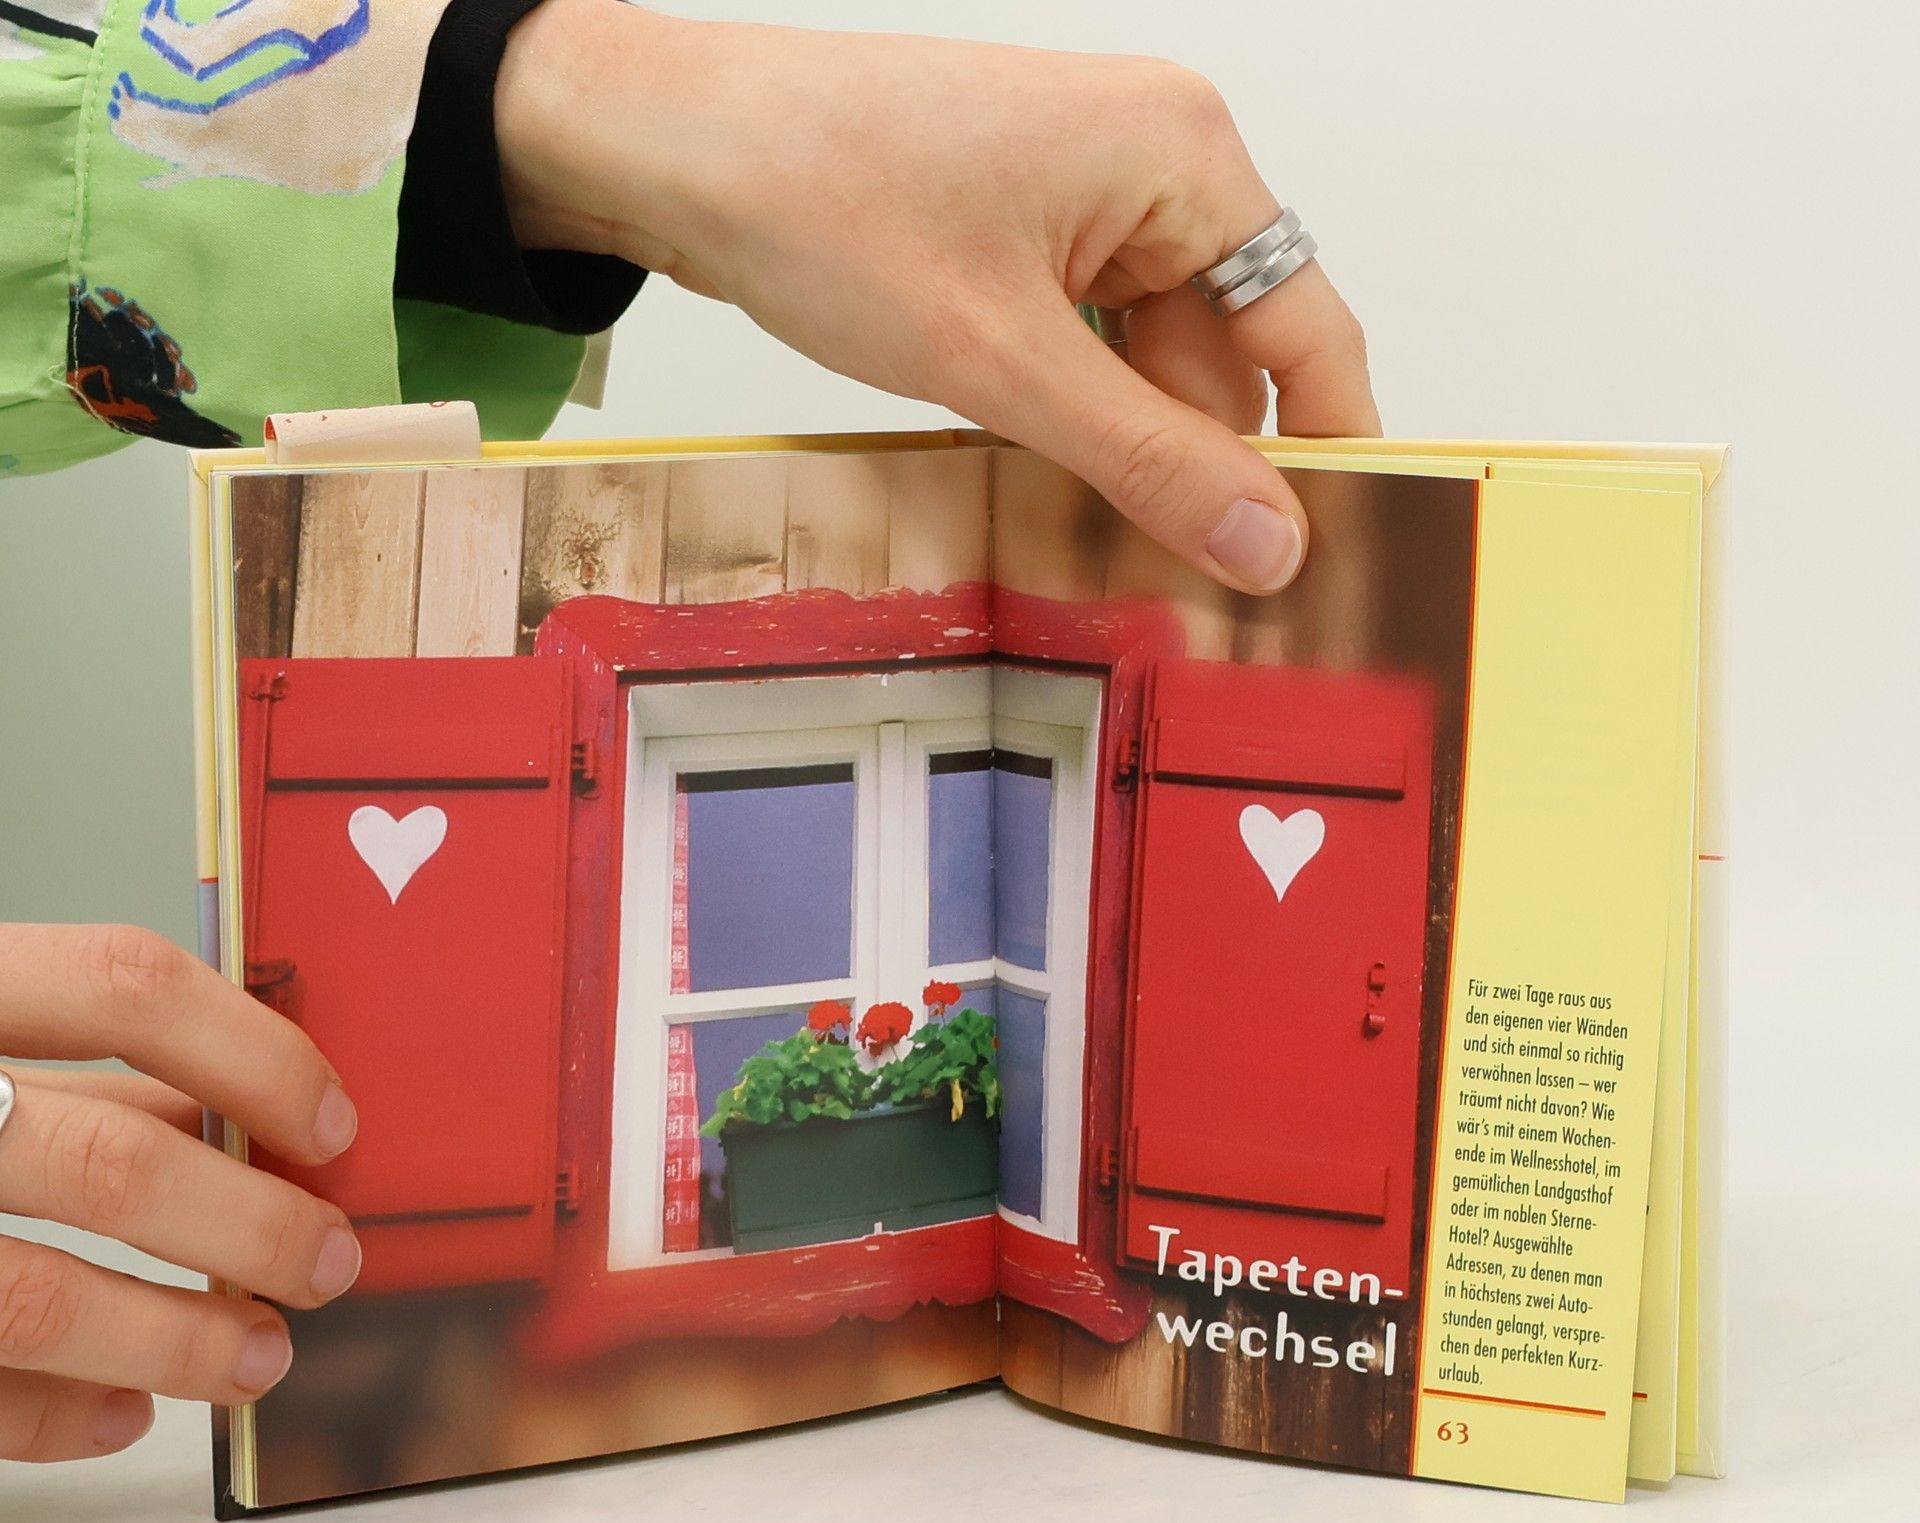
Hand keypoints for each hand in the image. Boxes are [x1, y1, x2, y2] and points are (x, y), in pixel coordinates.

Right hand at [0, 925, 359, 1462]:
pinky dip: (50, 1414)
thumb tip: (242, 1113)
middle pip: (107, 1162)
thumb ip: (81, 1064)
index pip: (122, 986)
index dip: (253, 1054)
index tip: (333, 1126)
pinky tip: (125, 1414)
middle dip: (251, 1227)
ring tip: (261, 1356)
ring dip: (175, 1340)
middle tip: (332, 1262)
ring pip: (32, 1296)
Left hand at [497, 4, 1377, 593]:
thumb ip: (1148, 458)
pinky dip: (1074, 411)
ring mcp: (1085, 197)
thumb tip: (1270, 543)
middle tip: (1178, 585)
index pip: (1309, 327)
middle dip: (1198, 463)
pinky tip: (1038, 469)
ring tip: (1085, 530)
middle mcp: (1154, 163)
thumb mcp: (1003, 359)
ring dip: (1125, 445)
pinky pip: (1088, 342)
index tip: (1316, 560)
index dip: (1323, 450)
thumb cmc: (822, 202)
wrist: (673, 147)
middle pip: (1227, 354)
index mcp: (1183, 156)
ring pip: (1151, 359)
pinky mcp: (1023, 231)